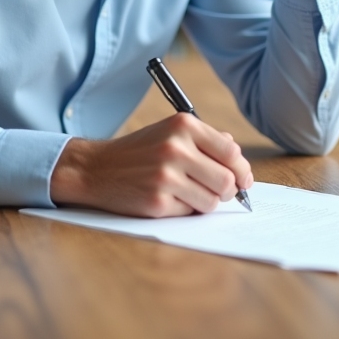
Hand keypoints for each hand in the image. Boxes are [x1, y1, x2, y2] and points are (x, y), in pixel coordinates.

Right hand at [50, 113, 253, 216]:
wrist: (95, 168)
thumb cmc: (138, 151)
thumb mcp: (169, 132)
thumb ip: (205, 140)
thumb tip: (237, 158)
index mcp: (183, 125)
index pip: (231, 152)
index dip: (242, 170)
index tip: (243, 180)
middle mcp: (176, 148)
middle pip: (227, 181)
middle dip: (228, 191)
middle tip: (218, 191)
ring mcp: (166, 176)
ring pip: (212, 201)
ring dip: (205, 201)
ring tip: (186, 192)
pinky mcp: (158, 202)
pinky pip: (190, 212)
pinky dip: (184, 209)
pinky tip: (167, 198)